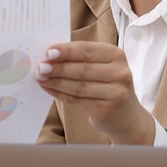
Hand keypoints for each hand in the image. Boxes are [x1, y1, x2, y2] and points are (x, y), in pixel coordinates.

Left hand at [35, 41, 155, 144]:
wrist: (125, 116)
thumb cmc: (107, 86)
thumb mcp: (102, 67)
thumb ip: (81, 59)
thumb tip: (50, 56)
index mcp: (116, 55)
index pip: (87, 50)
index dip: (67, 51)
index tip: (48, 52)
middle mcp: (120, 73)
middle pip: (82, 69)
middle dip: (58, 68)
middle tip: (41, 67)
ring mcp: (116, 92)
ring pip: (79, 86)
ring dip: (56, 82)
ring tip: (41, 77)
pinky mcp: (107, 109)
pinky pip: (78, 100)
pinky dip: (60, 94)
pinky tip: (49, 89)